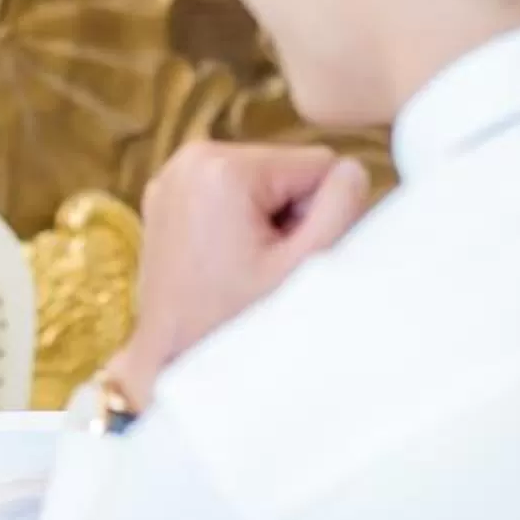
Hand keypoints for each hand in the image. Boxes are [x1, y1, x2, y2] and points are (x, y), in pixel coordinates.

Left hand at [107, 142, 370, 404]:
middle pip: (286, 169)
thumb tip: (352, 169)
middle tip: (262, 266)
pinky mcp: (167, 194)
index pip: (318, 164)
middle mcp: (191, 157)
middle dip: (287, 216)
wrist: (176, 361)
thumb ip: (343, 204)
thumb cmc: (239, 322)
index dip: (316, 215)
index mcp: (223, 167)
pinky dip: (236, 221)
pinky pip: (230, 192)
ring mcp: (173, 175)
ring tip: (242, 267)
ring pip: (261, 181)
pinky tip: (223, 260)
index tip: (283, 256)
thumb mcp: (307, 264)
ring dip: (264, 221)